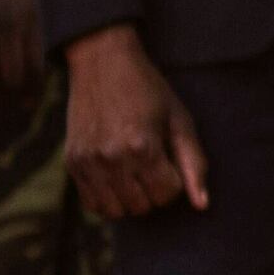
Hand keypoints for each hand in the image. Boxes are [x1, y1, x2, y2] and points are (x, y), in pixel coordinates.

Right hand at [63, 25, 209, 218]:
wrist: (102, 62)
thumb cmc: (148, 90)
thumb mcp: (179, 120)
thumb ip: (193, 163)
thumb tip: (202, 205)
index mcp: (142, 146)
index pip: (167, 194)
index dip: (174, 180)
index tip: (169, 159)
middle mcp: (111, 158)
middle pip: (143, 206)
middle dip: (154, 191)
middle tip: (152, 164)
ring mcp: (88, 162)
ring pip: (116, 211)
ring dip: (131, 199)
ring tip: (135, 173)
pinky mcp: (72, 163)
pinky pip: (92, 204)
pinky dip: (107, 199)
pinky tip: (116, 178)